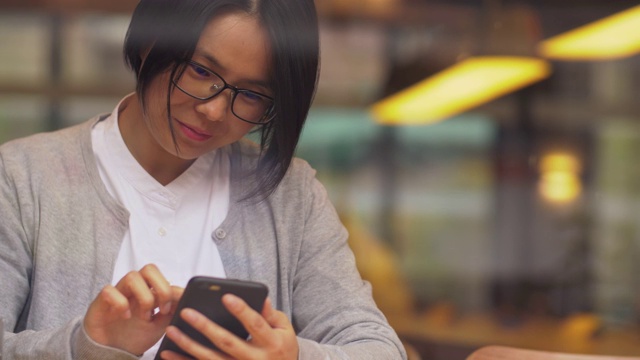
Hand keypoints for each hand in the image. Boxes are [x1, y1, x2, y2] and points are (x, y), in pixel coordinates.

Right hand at [84, 264, 182, 354]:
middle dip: (161, 288)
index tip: (174, 309)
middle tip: (162, 310)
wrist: (113, 352)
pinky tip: (125, 316)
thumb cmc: (136, 335)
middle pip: (150, 269)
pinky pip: (109, 290)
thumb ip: (173, 310)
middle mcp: (134, 288)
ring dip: (143, 297)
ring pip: (132, 276)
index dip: (172, 291)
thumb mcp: (160, 325)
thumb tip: (185, 296)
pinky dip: (120, 303)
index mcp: (149, 291)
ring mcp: (118, 293)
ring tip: (144, 317)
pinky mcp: (101, 301)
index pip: (163, 278)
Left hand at [159, 295, 298, 359]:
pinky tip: (168, 353)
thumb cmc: (282, 348)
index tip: (226, 296)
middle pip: (227, 342)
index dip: (241, 311)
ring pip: (210, 359)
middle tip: (187, 312)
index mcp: (271, 343)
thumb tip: (262, 297)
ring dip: (188, 346)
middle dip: (205, 327)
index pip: (255, 325)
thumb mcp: (284, 331)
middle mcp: (254, 359)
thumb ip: (271, 315)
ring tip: (172, 330)